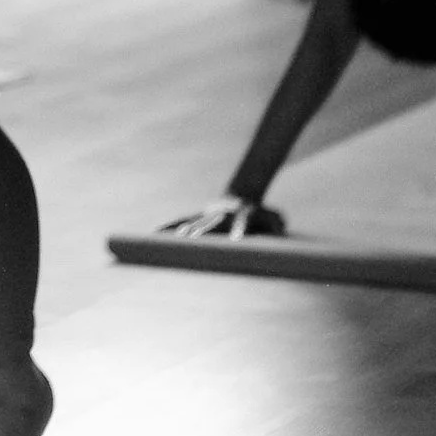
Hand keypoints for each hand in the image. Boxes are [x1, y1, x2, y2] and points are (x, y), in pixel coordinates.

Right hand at [161, 197, 286, 240]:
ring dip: (182, 231)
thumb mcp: (273, 217)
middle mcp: (222, 213)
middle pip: (211, 222)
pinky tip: (154, 234)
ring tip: (169, 240)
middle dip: (201, 231)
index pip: (241, 221)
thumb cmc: (259, 214)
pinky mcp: (198, 216)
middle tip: (191, 239)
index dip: (239, 229)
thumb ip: (276, 221)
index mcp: (242, 212)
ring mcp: (208, 214)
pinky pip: (181, 221)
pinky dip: (168, 227)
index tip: (236, 239)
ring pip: (194, 222)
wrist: (241, 196)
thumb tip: (280, 228)